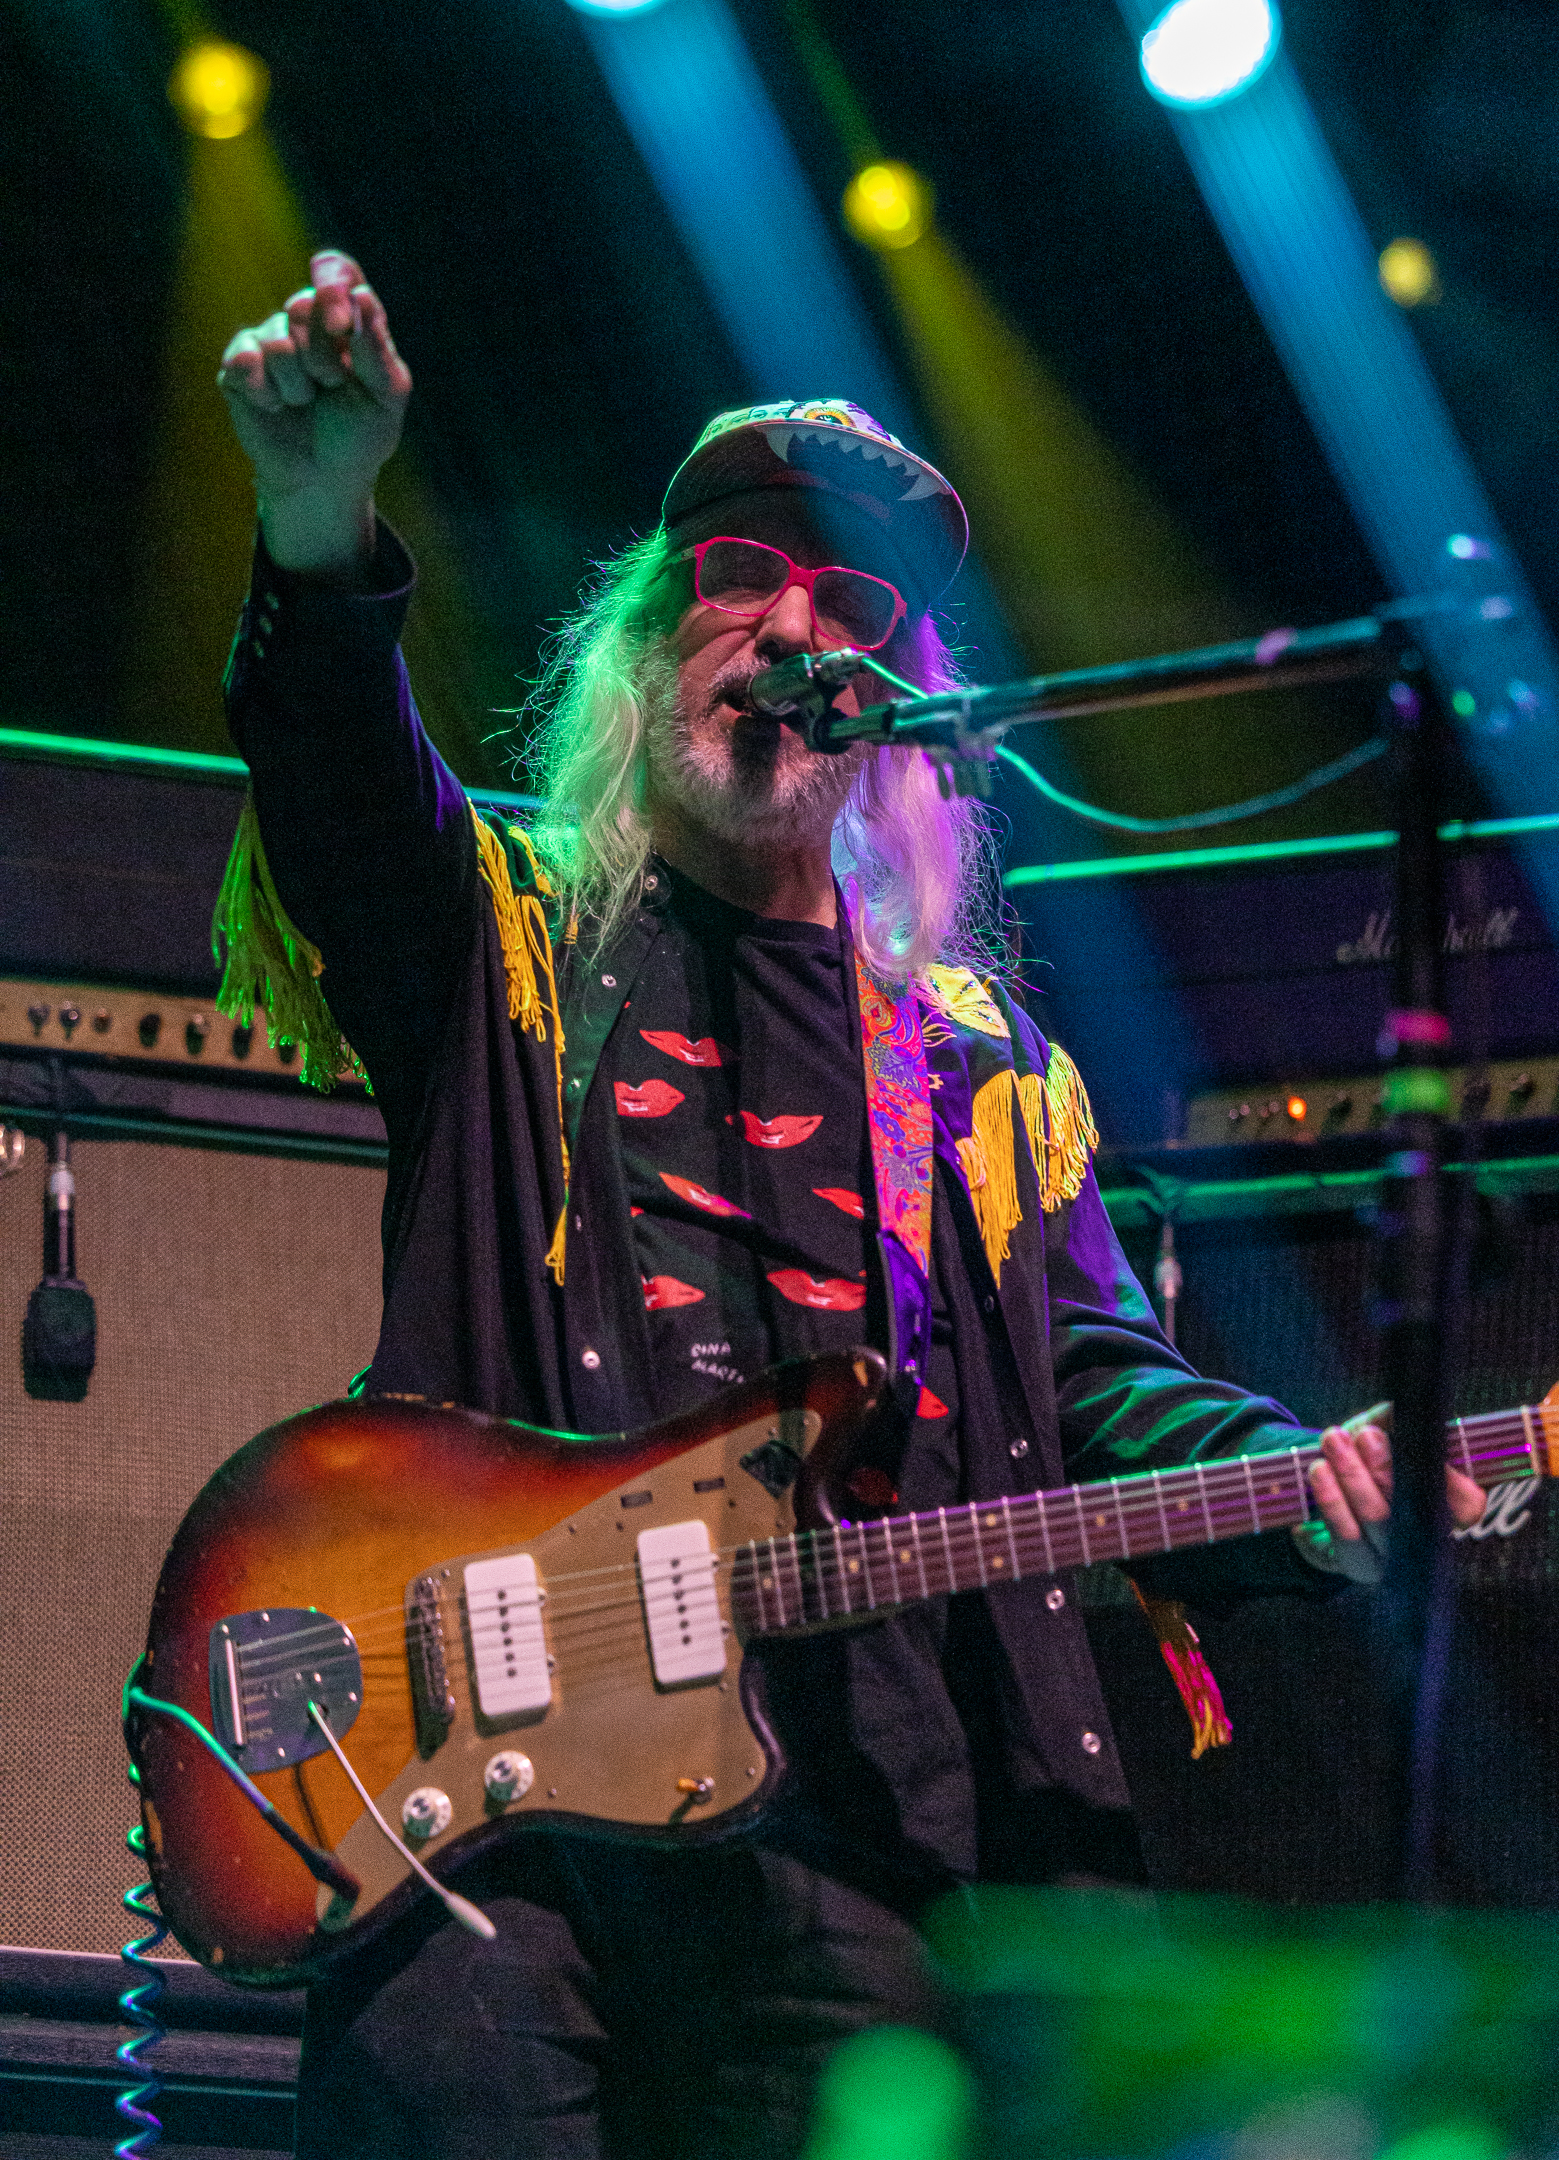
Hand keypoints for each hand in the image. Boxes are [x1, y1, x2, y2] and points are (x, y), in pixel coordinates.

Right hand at [217, 250, 410, 573]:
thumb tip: (361, 296)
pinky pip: (246, 361)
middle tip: (332, 386)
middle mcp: (305, 319)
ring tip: (305, 403)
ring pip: (277, 339)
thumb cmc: (360, 435)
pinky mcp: (238, 365)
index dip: (333, 285)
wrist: (324, 480)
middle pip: (303, 304)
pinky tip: (276, 408)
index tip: (341, 324)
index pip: (337, 271)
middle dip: (323, 356)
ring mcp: (269, 339)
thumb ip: (375, 348)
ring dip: (299, 384)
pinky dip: (268, 394)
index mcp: (346, 317)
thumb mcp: (385, 396)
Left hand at [1309, 1406, 1485, 1542]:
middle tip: (1365, 1434)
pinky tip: (1319, 1470)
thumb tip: (1397, 1410)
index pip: (1468, 1504)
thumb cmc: (1370, 1461)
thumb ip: (1394, 1421)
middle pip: (1413, 1507)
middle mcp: (1427, 1541)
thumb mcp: (1386, 1435)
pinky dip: (1331, 1498)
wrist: (1333, 1498)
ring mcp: (1396, 1559)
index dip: (1453, 1481)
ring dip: (1353, 1475)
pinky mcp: (1360, 1566)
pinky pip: (1345, 1534)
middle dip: (1387, 1466)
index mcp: (1449, 1509)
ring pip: (1378, 1518)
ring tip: (1333, 1440)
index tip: (1425, 1448)